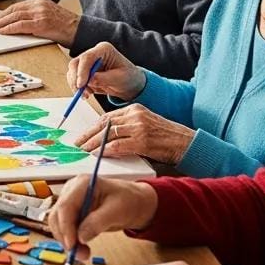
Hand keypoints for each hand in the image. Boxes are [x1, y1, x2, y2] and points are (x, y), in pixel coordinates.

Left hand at [0, 0, 78, 43]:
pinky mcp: (42, 23)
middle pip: (14, 10)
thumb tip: (14, 23)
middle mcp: (39, 4)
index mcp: (39, 0)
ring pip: (15, 16)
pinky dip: (10, 28)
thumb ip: (33, 15)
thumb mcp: (47, 15)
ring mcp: (40, 13)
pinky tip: (2, 32)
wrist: (80, 30)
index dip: (4, 13)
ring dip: (1, 23)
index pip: (17, 6)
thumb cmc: (64, 27)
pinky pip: (21, 25)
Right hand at [49, 176, 157, 257]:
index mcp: (82, 184)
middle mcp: (72, 190)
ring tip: (83, 253)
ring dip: (67, 240)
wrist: (135, 202)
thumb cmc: (128, 201)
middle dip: (65, 236)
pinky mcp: (73, 212)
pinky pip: (65, 227)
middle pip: (57, 215)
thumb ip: (98, 222)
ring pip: (58, 223)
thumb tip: (80, 237)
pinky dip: (71, 239)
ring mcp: (70, 200)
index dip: (65, 227)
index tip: (72, 245)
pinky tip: (82, 247)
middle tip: (79, 254)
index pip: (65, 206)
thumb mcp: (118, 211)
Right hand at [66, 41, 145, 99]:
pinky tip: (87, 94)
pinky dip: (78, 88)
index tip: (82, 84)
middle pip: (76, 63)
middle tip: (81, 91)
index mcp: (104, 49)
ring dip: (76, 85)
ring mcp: (87, 63)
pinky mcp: (84, 72)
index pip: (87, 57)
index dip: (82, 71)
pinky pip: (74, 79)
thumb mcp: (119, 79)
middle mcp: (93, 54)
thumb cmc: (128, 78)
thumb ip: (104, 79)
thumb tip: (89, 81)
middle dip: (76, 79)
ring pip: (72, 72)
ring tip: (87, 95)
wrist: (130, 84)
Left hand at [73, 106, 194, 163]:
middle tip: (78, 144)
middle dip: (89, 135)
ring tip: (84, 151)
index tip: (83, 136)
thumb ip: (127, 128)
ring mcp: (139, 127)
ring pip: (108, 134)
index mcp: (134, 109)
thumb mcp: (145, 125)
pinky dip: (105, 151)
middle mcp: (135, 115)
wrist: (187, 143)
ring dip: (93, 144)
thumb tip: (106, 139)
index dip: (93, 128)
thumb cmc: (166, 138)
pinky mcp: (142, 140)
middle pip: (104, 124)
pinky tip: (97, 155)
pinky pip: (118, 146)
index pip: (107, 117)